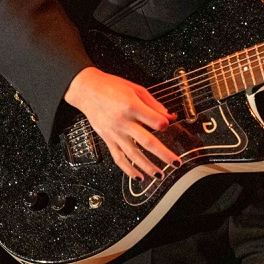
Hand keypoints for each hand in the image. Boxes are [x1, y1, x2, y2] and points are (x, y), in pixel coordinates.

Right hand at [64, 66, 178, 179]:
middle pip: (147, 142)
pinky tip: (138, 177)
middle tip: (176, 163)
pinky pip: (119, 158)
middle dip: (164, 154)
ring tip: (160, 175)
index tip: (170, 125)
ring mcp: (115, 133)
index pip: (155, 121)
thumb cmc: (111, 87)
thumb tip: (169, 116)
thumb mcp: (136, 89)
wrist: (87, 90)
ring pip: (133, 154)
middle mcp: (123, 122)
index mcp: (132, 106)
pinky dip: (128, 169)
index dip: (165, 124)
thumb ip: (153, 104)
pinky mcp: (108, 140)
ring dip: (148, 166)